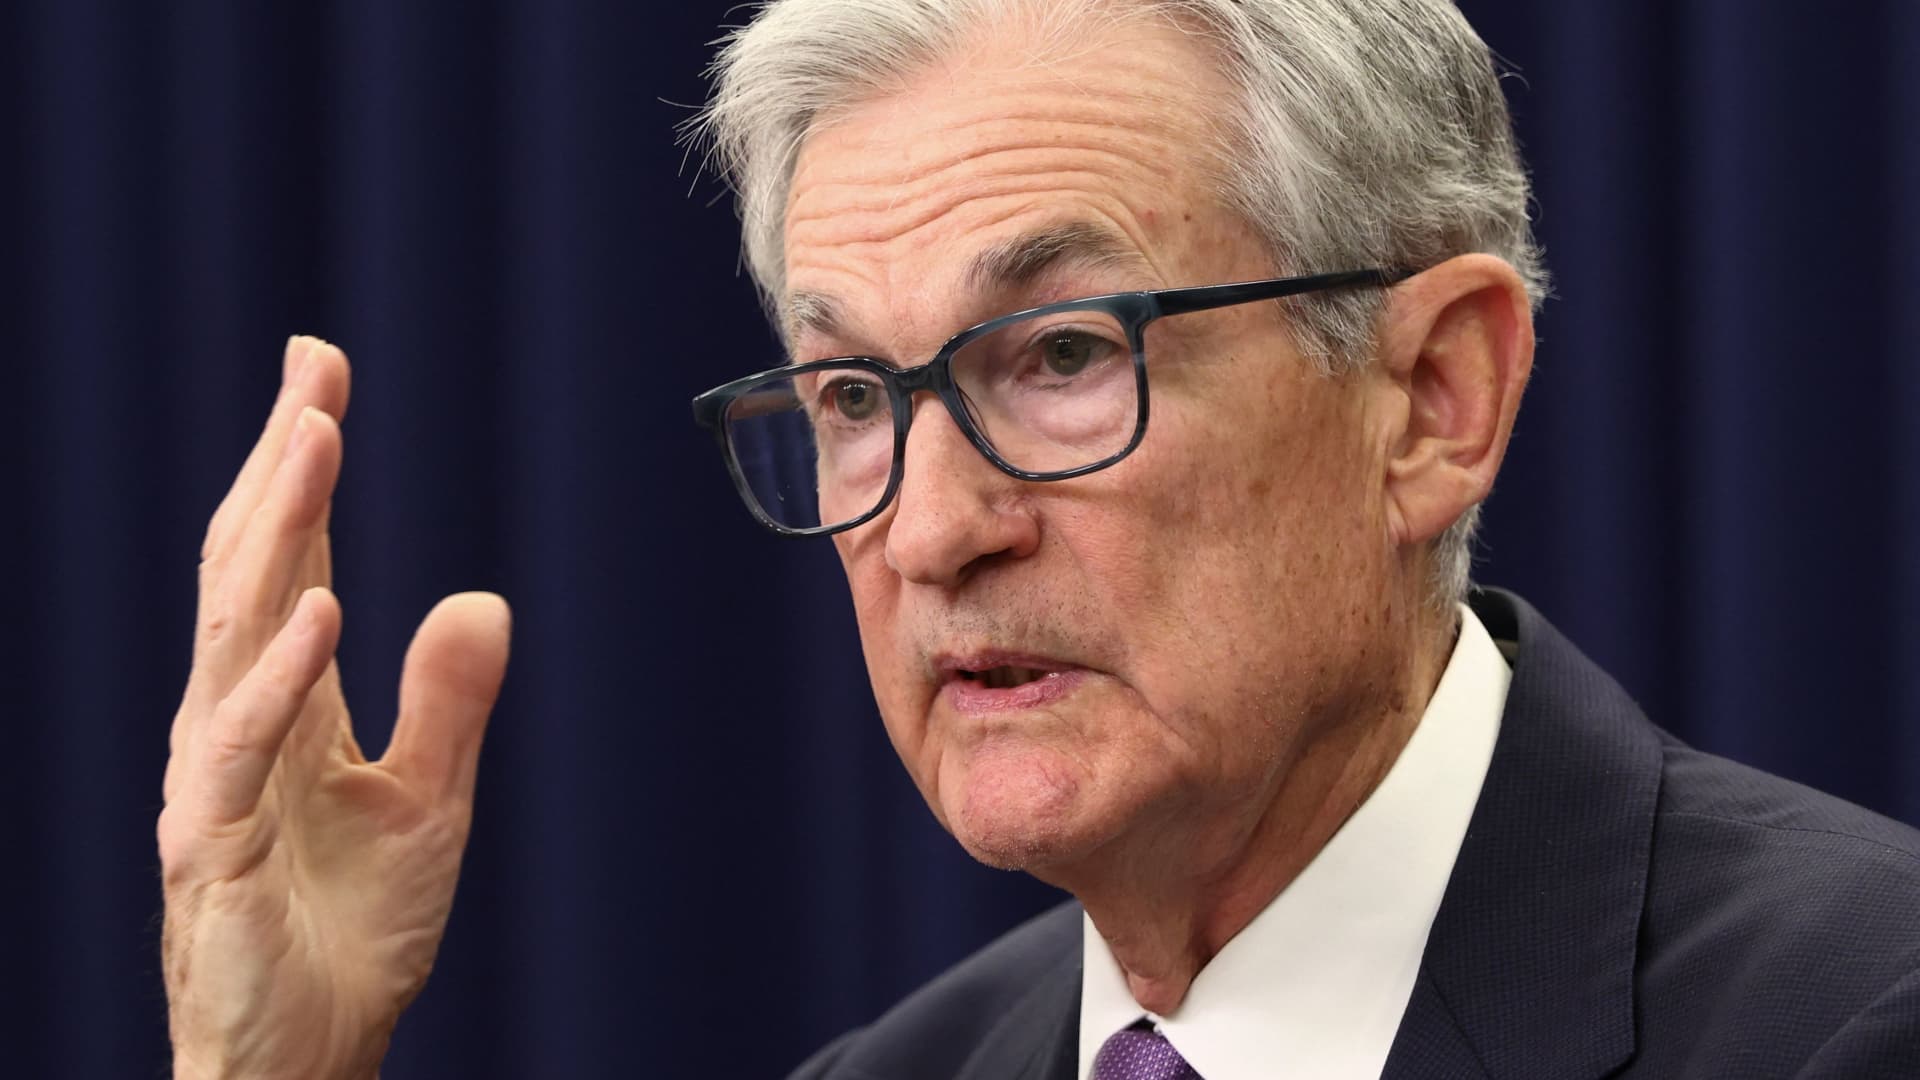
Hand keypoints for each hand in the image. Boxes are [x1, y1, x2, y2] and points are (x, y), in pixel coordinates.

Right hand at [158, 337, 511, 1079]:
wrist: (313, 1053)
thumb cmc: (353, 935)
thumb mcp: (430, 802)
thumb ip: (448, 700)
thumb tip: (479, 597)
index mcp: (283, 706)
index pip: (285, 562)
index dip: (300, 469)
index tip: (322, 372)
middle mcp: (236, 724)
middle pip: (249, 568)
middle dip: (282, 466)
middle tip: (315, 369)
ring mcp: (216, 779)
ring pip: (236, 630)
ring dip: (278, 530)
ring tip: (317, 439)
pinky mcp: (215, 844)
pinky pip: (246, 744)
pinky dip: (281, 674)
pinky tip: (321, 607)